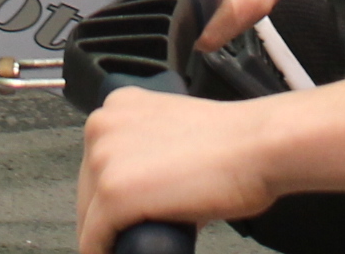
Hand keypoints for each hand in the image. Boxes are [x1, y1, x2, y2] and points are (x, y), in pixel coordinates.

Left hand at [78, 91, 274, 252]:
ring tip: (138, 240)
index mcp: (118, 107)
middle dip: (107, 218)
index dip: (108, 196)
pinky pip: (95, 240)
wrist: (257, 147)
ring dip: (110, 236)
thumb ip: (149, 149)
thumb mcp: (175, 130)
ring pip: (89, 218)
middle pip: (87, 191)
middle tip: (135, 230)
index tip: (119, 215)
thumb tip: (145, 187)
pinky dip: (106, 253)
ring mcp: (106, 161)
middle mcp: (103, 126)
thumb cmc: (233, 143)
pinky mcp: (115, 194)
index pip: (96, 164)